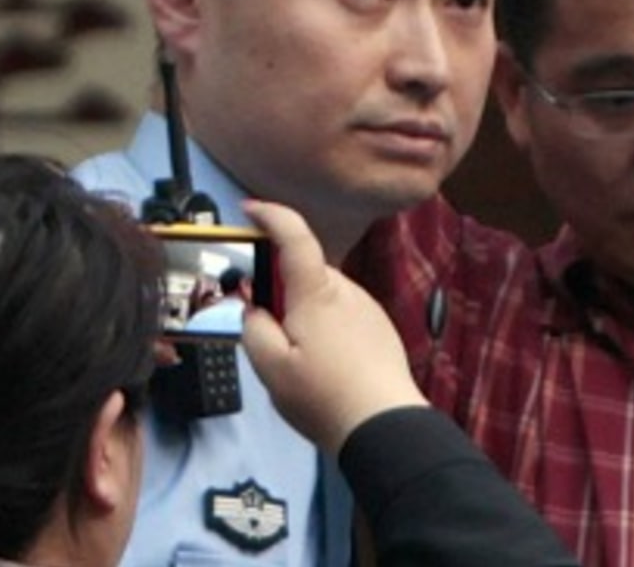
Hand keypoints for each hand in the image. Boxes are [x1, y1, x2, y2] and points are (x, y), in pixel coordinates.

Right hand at [239, 199, 426, 454]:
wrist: (383, 424)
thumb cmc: (323, 396)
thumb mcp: (269, 368)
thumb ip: (254, 328)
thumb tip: (255, 309)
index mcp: (316, 293)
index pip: (294, 236)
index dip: (271, 215)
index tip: (250, 209)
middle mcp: (346, 291)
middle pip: (305, 273)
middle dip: (280, 288)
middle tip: (263, 324)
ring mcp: (367, 308)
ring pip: (323, 296)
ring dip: (303, 312)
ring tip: (296, 359)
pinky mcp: (379, 328)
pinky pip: (343, 314)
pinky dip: (325, 327)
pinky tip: (323, 365)